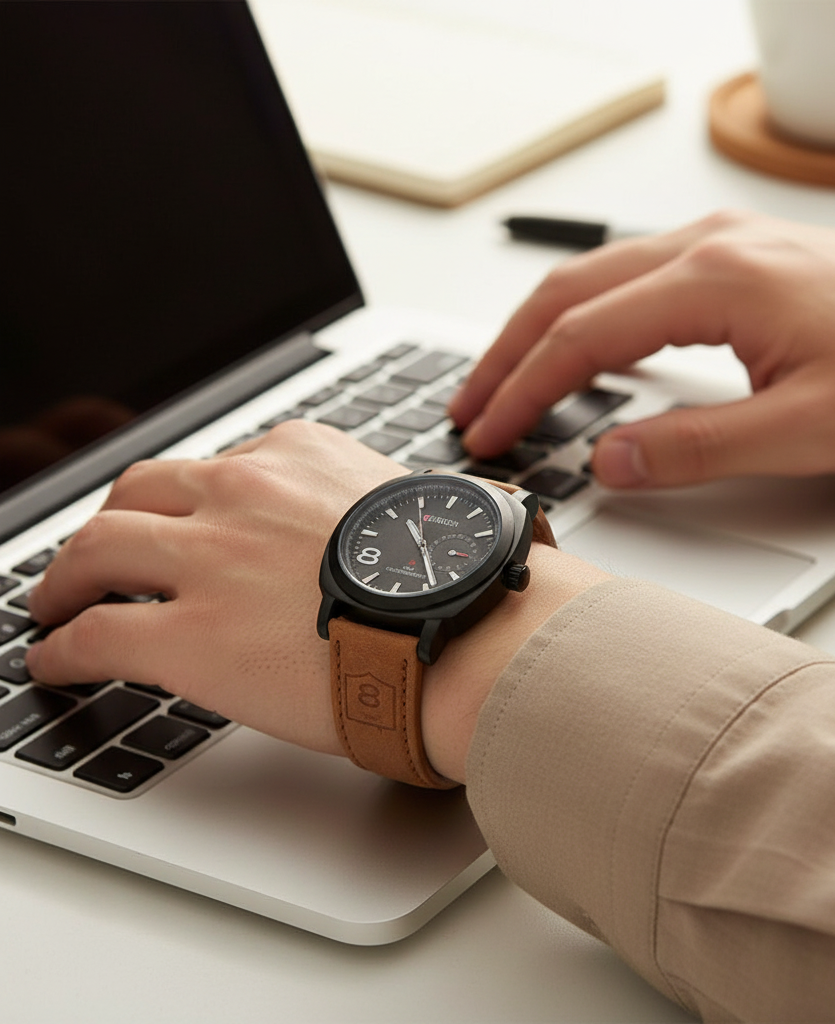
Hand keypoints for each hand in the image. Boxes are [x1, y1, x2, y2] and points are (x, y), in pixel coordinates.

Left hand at [25, 419, 607, 780]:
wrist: (473, 636)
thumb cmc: (462, 581)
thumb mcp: (411, 507)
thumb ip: (367, 507)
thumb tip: (372, 540)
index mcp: (300, 456)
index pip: (220, 467)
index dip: (190, 501)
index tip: (184, 523)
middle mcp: (245, 493)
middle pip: (140, 490)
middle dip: (112, 522)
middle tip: (99, 554)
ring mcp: (211, 560)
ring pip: (95, 548)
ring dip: (63, 578)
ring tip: (54, 604)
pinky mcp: (190, 636)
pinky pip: (94, 633)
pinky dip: (62, 647)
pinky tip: (58, 660)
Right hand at [450, 210, 834, 486]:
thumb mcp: (807, 431)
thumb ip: (697, 449)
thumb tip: (611, 462)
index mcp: (716, 281)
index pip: (582, 337)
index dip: (524, 391)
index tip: (489, 432)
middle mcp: (710, 247)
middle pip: (569, 294)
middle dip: (507, 353)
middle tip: (471, 405)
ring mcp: (724, 246)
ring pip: (597, 279)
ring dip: (541, 330)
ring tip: (507, 380)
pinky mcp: (741, 260)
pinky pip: (635, 280)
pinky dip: (588, 318)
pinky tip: (584, 349)